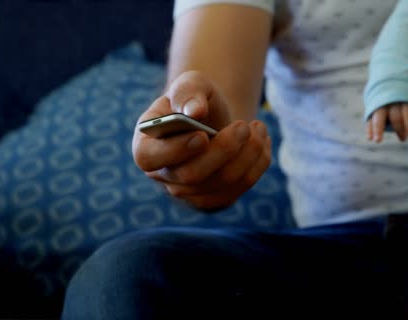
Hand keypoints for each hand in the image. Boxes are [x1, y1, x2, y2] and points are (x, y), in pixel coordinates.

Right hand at [132, 71, 271, 209]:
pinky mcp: (216, 199)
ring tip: (257, 127)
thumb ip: (187, 92)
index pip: (149, 158)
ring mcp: (189, 193)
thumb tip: (194, 112)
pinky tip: (261, 141)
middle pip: (191, 176)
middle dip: (223, 150)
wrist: (213, 120)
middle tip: (243, 126)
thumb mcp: (190, 84)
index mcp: (146, 147)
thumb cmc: (195, 100)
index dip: (175, 150)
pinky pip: (240, 188)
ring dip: (247, 154)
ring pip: (221, 183)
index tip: (202, 135)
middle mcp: (163, 175)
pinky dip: (257, 163)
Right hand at [367, 103, 407, 142]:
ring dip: (378, 130)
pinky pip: (370, 121)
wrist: (388, 90)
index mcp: (404, 99)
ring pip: (379, 118)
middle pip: (395, 117)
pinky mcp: (371, 111)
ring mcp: (380, 106)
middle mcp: (391, 101)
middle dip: (399, 129)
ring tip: (378, 141)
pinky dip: (369, 129)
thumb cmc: (405, 101)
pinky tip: (370, 138)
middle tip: (404, 139)